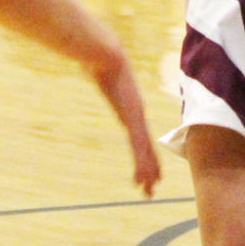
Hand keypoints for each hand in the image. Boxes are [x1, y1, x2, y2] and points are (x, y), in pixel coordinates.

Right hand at [90, 53, 160, 195]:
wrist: (107, 54)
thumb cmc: (102, 60)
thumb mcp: (102, 73)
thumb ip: (101, 75)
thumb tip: (91, 67)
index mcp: (131, 108)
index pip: (142, 137)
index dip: (148, 154)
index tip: (152, 170)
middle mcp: (137, 115)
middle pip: (147, 148)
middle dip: (151, 169)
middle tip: (153, 188)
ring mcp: (136, 117)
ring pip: (144, 152)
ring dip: (147, 173)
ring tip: (149, 191)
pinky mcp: (131, 118)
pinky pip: (138, 146)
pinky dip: (141, 164)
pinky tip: (140, 178)